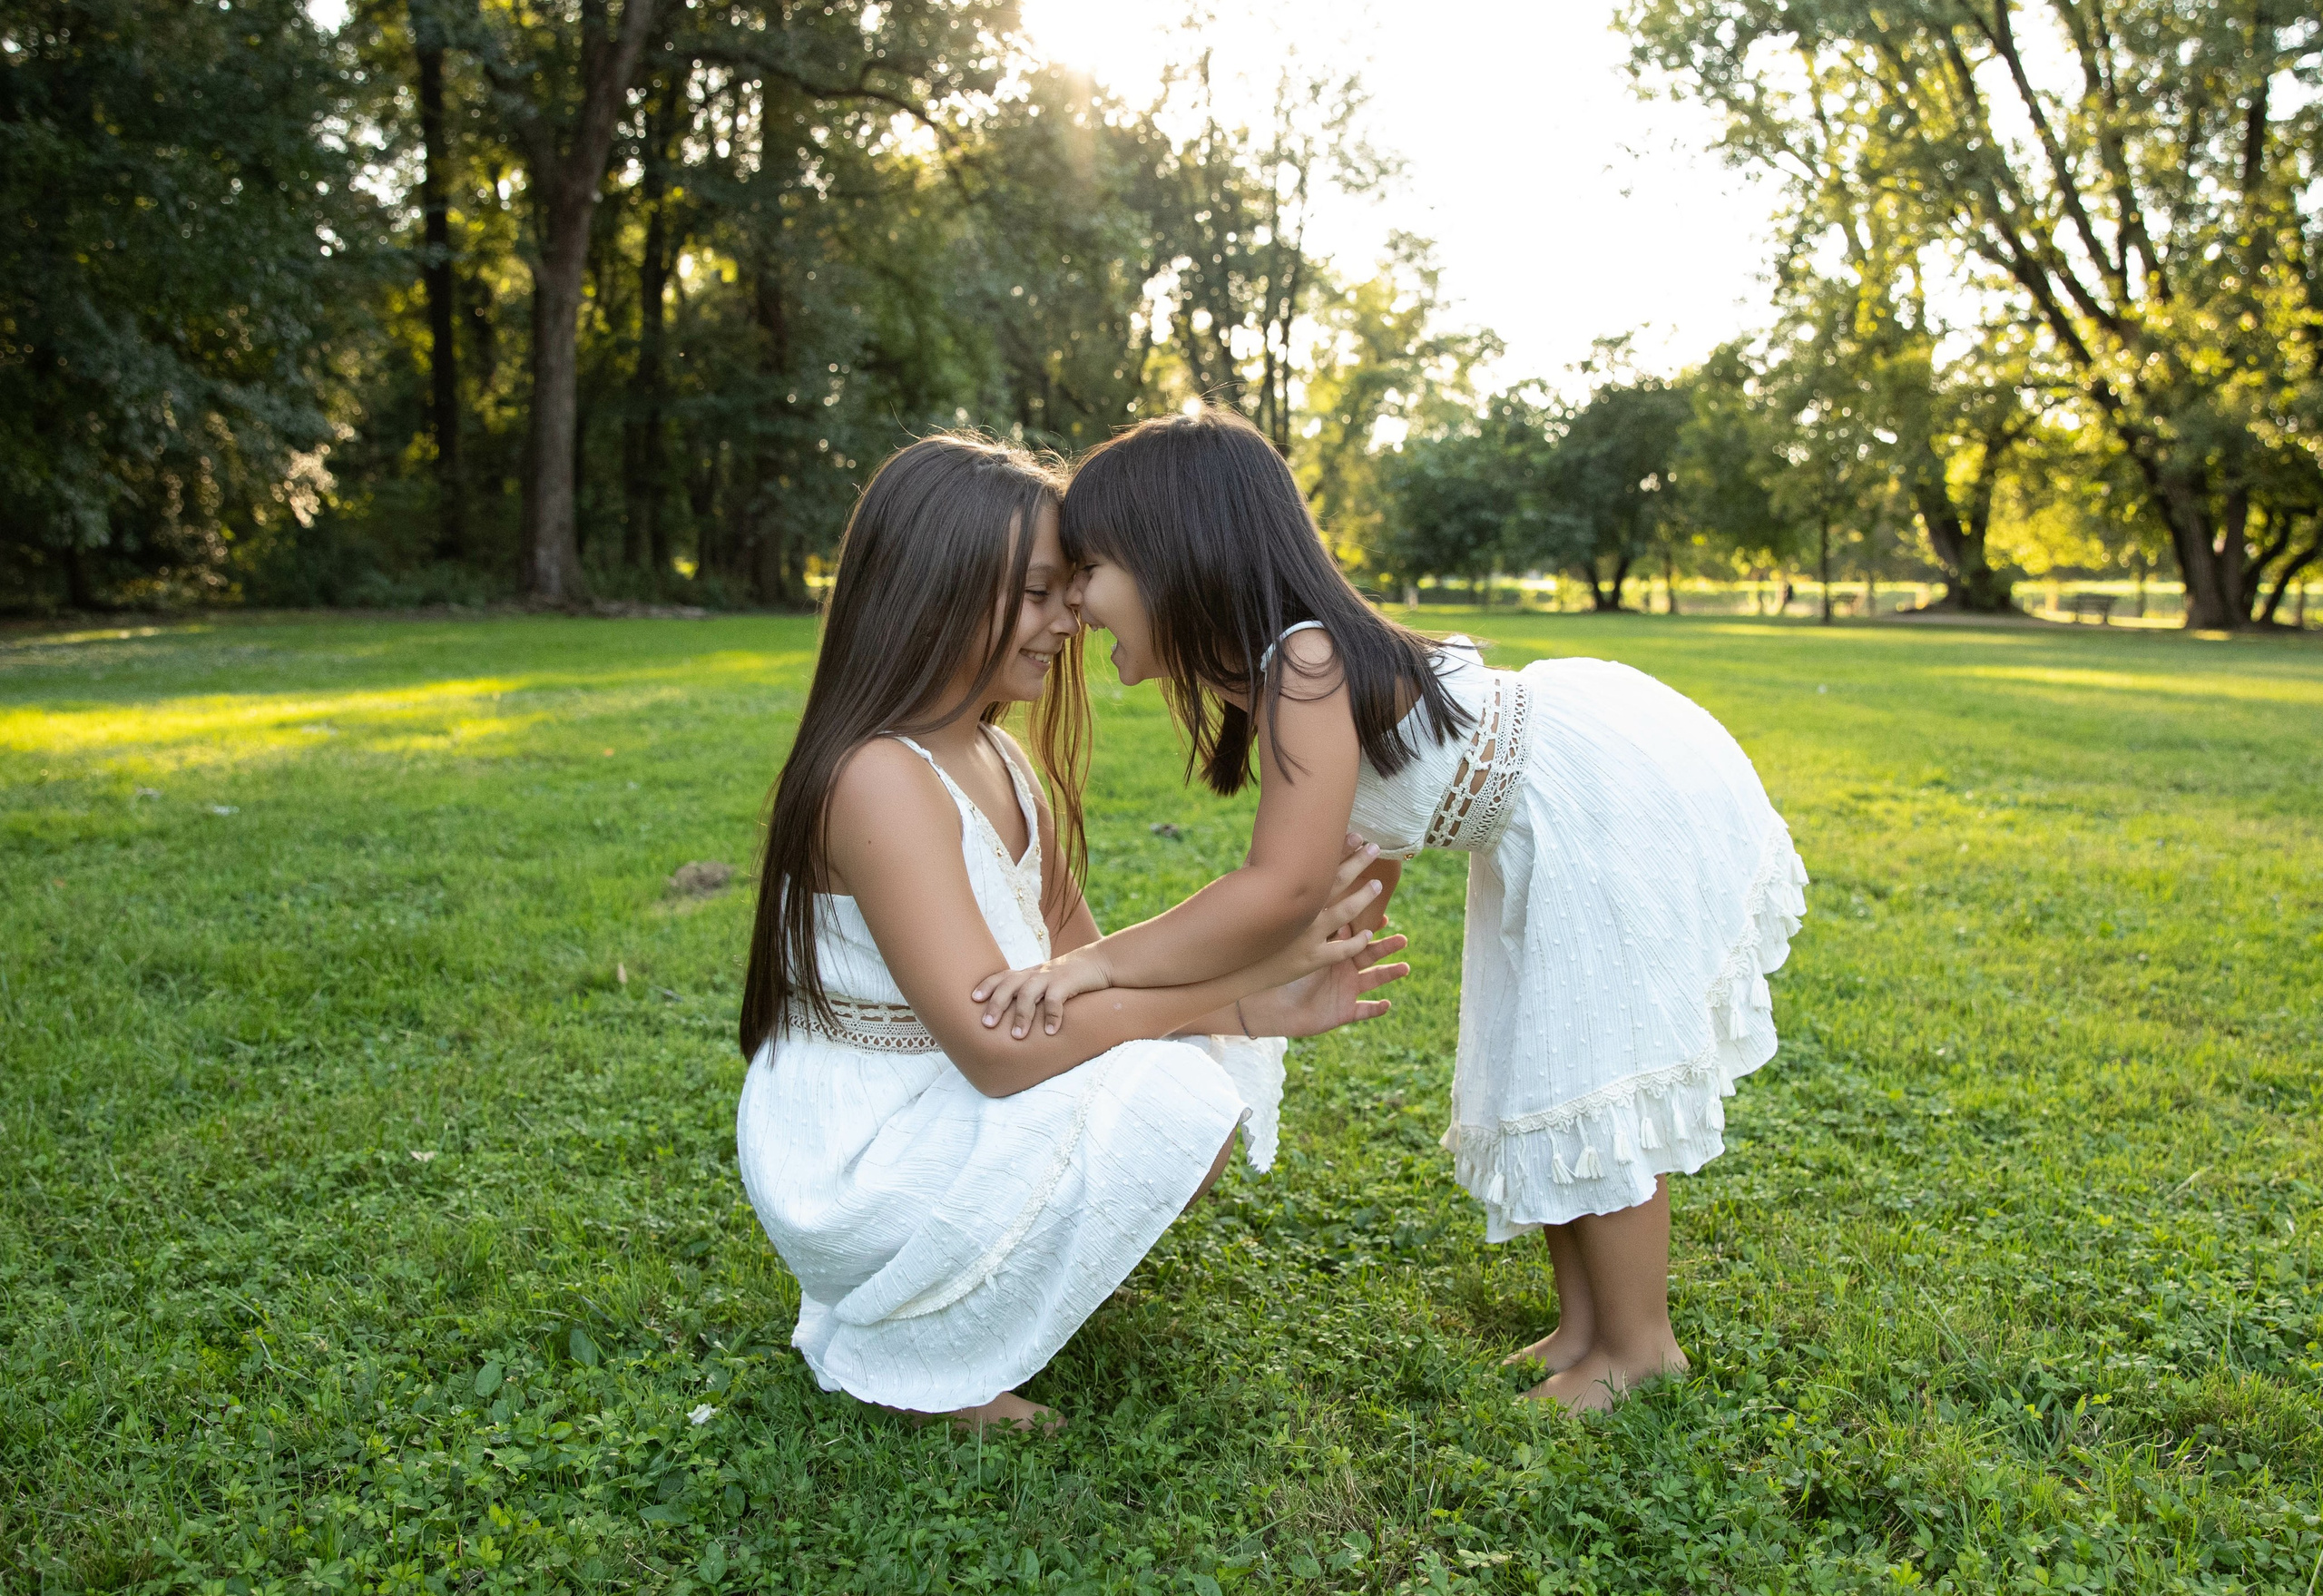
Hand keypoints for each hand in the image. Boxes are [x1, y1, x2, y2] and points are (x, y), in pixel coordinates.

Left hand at [972, 947, 1112, 1039]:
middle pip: (1009, 984)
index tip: (973, 999)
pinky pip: (1056, 999)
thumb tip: (1013, 1020)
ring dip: (1021, 1015)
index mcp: (1028, 974)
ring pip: (1028, 993)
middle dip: (996, 1004)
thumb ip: (1030, 994)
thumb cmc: (1069, 978)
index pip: (1002, 976)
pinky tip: (1051, 1032)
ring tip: (1017, 1036)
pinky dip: (1052, 1016)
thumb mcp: (1046, 982)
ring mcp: (1051, 977)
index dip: (987, 985)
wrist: (1099, 962)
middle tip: (987, 1025)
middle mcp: (1035, 973)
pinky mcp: (1068, 982)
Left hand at [1240, 925, 1411, 1037]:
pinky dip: (1375, 1008)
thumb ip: (1317, 935)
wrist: (1274, 1008)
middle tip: (1403, 939)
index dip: (1370, 929)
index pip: (1356, 937)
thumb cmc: (1282, 977)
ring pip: (1373, 980)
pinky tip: (1387, 1004)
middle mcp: (1345, 970)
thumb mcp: (1302, 953)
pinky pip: (1364, 1011)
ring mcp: (1347, 991)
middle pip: (1369, 955)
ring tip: (1405, 967)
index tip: (1385, 918)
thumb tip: (1322, 909)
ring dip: (1389, 974)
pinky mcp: (1345, 1012)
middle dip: (1386, 947)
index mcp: (1334, 953)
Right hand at [1242, 843, 1388, 990]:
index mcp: (1289, 894)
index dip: (1340, 849)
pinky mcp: (1311, 960)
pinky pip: (1340, 951)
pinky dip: (1356, 942)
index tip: (1356, 835)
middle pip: (1337, 882)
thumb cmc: (1236, 924)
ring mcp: (1308, 937)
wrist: (1231, 966)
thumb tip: (1258, 845)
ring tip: (1377, 884)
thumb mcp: (1240, 892)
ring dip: (1363, 897)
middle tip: (1374, 848)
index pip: (1320, 865)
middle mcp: (1302, 912)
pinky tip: (1367, 934)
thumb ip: (1252, 868)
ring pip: (1345, 913)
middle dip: (1357, 863)